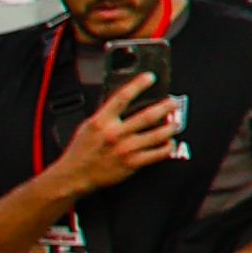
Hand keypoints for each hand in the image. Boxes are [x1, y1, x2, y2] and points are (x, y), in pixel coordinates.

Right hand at [49, 84, 181, 201]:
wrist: (75, 175)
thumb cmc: (81, 151)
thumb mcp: (89, 126)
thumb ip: (106, 114)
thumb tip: (124, 102)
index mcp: (101, 121)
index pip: (122, 97)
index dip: (138, 84)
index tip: (150, 77)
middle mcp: (115, 134)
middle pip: (147, 116)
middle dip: (166, 107)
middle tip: (174, 102)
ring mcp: (125, 149)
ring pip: (157, 134)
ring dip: (171, 127)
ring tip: (177, 122)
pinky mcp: (132, 163)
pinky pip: (157, 154)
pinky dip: (168, 147)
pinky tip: (170, 143)